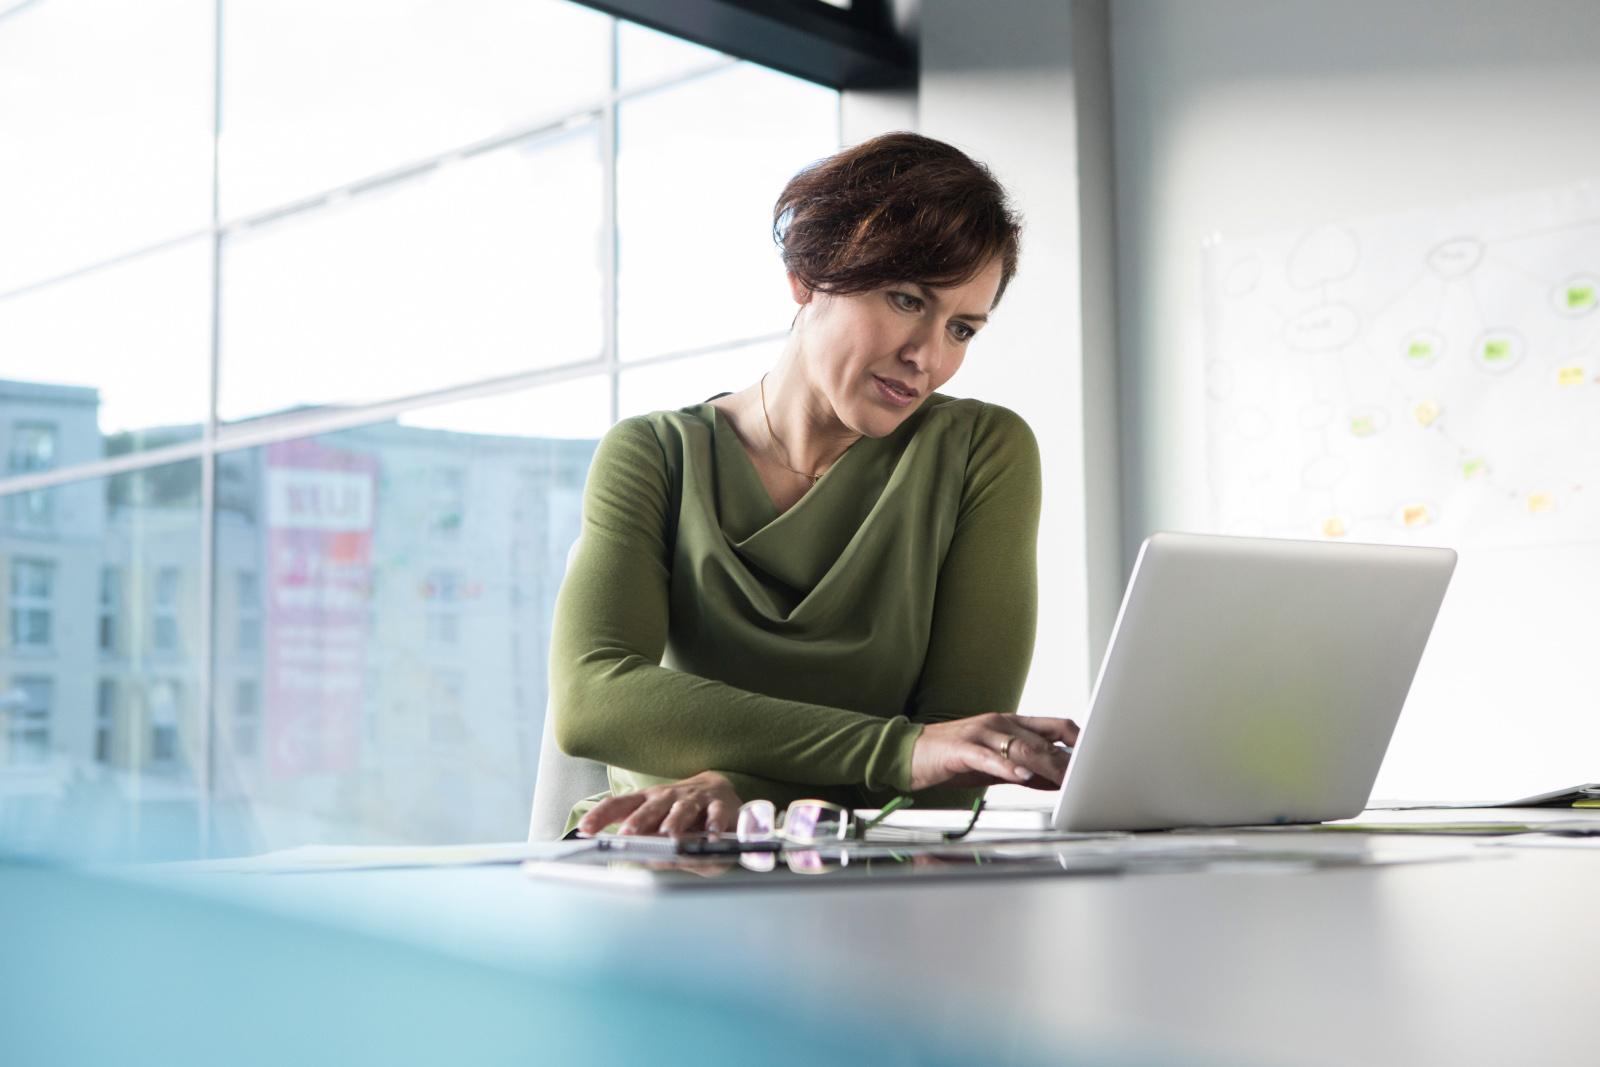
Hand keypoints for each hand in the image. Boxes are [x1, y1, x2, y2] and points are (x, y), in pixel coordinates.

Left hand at [576, 770, 741, 837]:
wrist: (719, 790)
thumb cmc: (683, 813)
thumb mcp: (660, 824)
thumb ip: (650, 844)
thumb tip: (641, 860)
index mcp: (648, 802)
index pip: (620, 805)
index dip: (601, 815)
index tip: (585, 829)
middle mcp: (668, 797)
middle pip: (651, 807)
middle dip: (639, 821)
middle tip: (629, 834)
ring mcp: (694, 799)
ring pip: (682, 809)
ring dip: (674, 822)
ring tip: (669, 836)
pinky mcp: (719, 805)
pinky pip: (716, 815)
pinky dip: (713, 825)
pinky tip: (710, 837)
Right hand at [909, 713, 1078, 791]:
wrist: (907, 753)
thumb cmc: (953, 758)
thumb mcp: (996, 765)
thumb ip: (1026, 770)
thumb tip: (1058, 780)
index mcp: (1010, 723)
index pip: (1055, 725)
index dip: (1079, 740)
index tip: (1099, 757)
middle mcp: (998, 723)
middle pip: (1042, 740)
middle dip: (1068, 760)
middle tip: (1089, 777)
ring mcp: (979, 733)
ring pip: (1020, 747)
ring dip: (1045, 764)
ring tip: (1066, 778)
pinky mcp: (960, 749)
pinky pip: (987, 758)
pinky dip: (1006, 768)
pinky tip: (1021, 777)